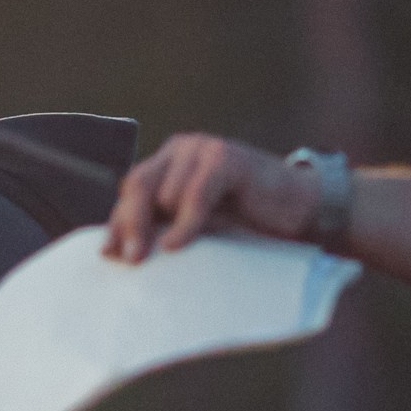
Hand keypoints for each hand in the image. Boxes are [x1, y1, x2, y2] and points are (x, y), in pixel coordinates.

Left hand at [103, 133, 322, 263]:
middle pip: (138, 185)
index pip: (132, 190)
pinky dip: (186, 222)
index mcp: (171, 163)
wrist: (302, 210)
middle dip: (131, 224)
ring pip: (164, 191)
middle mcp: (183, 150)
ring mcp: (204, 149)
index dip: (119, 222)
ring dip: (162, 225)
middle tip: (130, 260)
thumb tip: (121, 253)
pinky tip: (179, 245)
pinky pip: (195, 194)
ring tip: (165, 254)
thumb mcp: (201, 226)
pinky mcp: (227, 158)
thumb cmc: (252, 222)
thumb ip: (167, 228)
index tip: (108, 254)